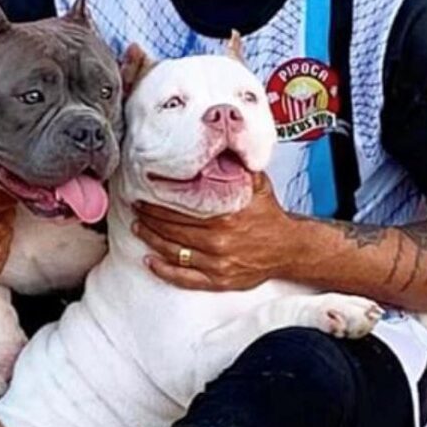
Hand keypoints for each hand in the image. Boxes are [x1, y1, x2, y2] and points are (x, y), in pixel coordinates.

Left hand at [133, 173, 298, 290]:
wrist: (289, 247)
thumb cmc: (270, 215)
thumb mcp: (257, 183)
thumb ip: (237, 166)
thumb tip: (219, 146)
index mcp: (225, 215)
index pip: (181, 207)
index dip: (159, 201)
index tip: (145, 193)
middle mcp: (219, 240)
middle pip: (172, 228)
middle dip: (150, 218)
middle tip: (137, 209)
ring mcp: (217, 262)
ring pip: (174, 251)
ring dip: (152, 239)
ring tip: (139, 228)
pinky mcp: (219, 280)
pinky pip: (185, 278)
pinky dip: (164, 271)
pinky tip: (150, 262)